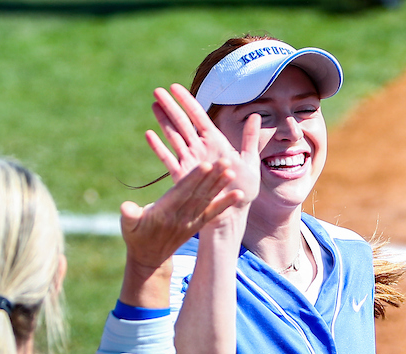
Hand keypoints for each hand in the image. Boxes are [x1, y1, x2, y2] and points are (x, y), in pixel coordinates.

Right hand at [117, 159, 240, 305]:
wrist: (150, 258)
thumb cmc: (136, 236)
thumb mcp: (128, 226)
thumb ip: (129, 216)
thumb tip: (126, 208)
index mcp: (165, 212)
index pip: (182, 191)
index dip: (194, 178)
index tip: (205, 165)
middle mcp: (181, 216)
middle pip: (199, 193)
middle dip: (213, 177)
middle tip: (226, 160)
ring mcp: (191, 221)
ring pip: (207, 199)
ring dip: (221, 185)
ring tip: (233, 170)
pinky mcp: (197, 225)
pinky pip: (213, 213)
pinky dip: (226, 204)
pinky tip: (239, 195)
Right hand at [145, 84, 259, 213]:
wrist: (234, 215)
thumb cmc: (243, 189)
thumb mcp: (249, 162)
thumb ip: (250, 139)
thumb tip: (256, 115)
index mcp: (215, 143)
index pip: (199, 117)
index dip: (187, 101)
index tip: (175, 87)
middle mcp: (200, 149)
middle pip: (183, 123)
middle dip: (170, 106)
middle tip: (157, 90)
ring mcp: (190, 162)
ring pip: (174, 137)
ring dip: (163, 122)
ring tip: (153, 105)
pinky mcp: (182, 177)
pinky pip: (169, 160)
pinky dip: (159, 148)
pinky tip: (149, 135)